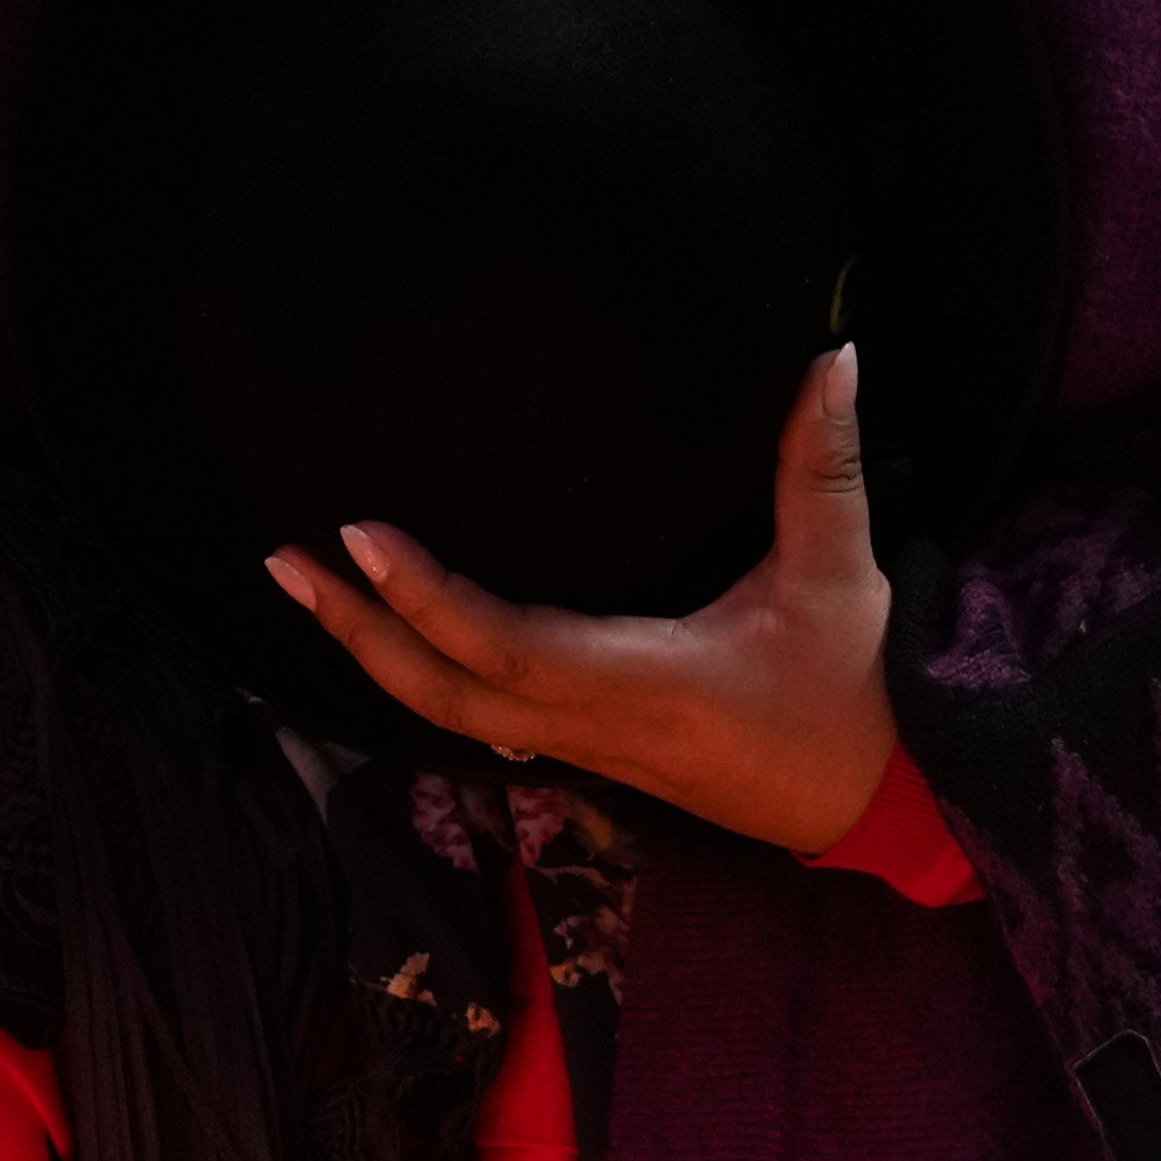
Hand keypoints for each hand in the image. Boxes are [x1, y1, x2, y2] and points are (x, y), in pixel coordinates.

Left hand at [272, 341, 900, 854]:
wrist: (876, 804)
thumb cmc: (858, 695)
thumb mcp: (845, 577)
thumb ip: (824, 466)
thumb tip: (833, 356)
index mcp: (643, 684)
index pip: (505, 645)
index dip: (426, 596)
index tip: (360, 535)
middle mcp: (592, 727)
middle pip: (443, 692)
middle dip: (357, 630)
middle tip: (285, 562)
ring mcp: (581, 748)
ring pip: (449, 712)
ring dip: (374, 653)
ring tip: (308, 585)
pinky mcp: (585, 750)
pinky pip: (474, 717)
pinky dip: (417, 674)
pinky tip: (381, 632)